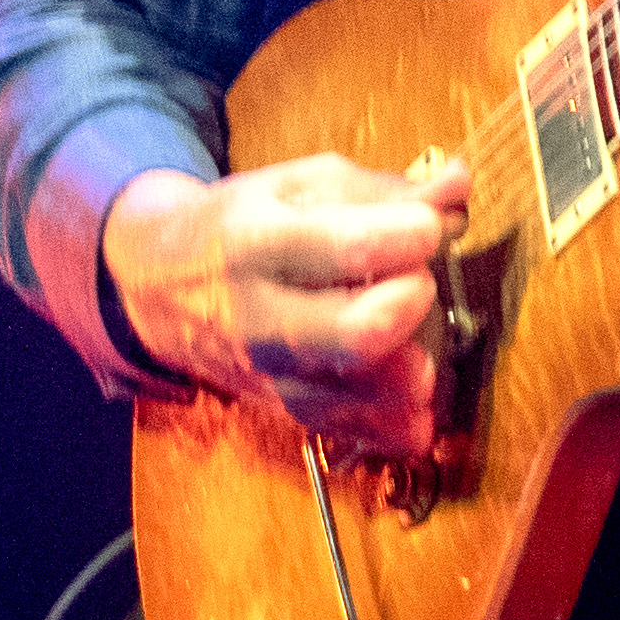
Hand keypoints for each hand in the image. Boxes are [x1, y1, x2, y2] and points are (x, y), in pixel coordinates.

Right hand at [101, 154, 470, 453]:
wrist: (159, 285)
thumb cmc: (241, 223)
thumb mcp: (297, 186)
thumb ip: (383, 190)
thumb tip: (459, 187)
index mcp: (257, 241)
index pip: (345, 246)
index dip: (407, 235)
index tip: (430, 226)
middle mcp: (257, 315)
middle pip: (350, 333)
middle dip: (407, 307)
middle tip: (420, 285)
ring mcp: (268, 372)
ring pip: (353, 396)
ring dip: (410, 376)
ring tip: (422, 346)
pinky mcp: (283, 410)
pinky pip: (349, 432)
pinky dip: (395, 427)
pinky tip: (420, 406)